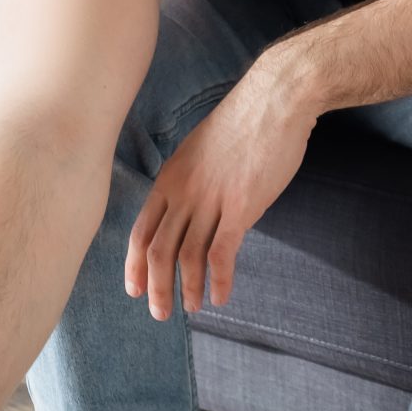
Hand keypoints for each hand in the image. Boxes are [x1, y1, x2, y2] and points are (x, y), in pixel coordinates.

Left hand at [125, 62, 314, 319]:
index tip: (134, 289)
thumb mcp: (205, 150)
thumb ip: (195, 181)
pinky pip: (222, 252)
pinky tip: (221, 296)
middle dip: (156, 286)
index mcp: (171, 177)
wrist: (277, 98)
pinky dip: (218, 279)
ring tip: (192, 308)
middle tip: (160, 313)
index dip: (135, 265)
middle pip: (158, 250)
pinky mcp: (241, 205)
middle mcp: (184, 191)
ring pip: (188, 256)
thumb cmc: (247, 121)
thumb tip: (198, 209)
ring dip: (187, 288)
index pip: (141, 230)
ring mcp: (211, 199)